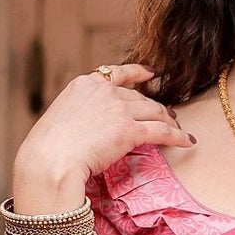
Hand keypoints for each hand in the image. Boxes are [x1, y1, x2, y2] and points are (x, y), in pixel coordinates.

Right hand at [13, 64, 194, 211]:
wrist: (49, 162)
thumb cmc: (47, 151)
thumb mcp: (60, 120)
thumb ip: (79, 115)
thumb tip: (87, 127)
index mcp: (84, 84)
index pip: (116, 73)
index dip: (138, 73)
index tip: (151, 73)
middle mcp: (104, 91)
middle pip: (139, 97)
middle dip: (155, 105)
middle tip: (168, 114)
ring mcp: (119, 109)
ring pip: (154, 111)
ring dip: (169, 119)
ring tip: (178, 127)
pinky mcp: (130, 130)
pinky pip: (162, 131)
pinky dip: (177, 136)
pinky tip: (187, 141)